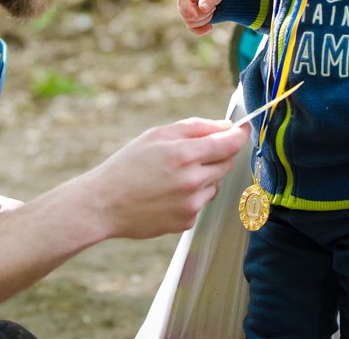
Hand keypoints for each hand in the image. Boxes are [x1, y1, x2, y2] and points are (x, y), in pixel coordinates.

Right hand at [81, 117, 250, 238]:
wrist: (104, 204)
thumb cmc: (128, 165)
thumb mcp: (157, 135)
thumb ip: (195, 127)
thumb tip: (225, 126)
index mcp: (185, 154)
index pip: (229, 143)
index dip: (240, 134)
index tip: (244, 129)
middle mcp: (192, 180)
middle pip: (227, 163)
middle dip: (220, 154)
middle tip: (196, 152)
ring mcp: (191, 204)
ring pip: (216, 184)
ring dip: (206, 176)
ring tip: (174, 176)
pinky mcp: (187, 221)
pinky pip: (201, 203)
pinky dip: (193, 196)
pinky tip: (168, 194)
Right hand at [177, 0, 225, 34]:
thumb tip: (203, 8)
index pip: (182, 0)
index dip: (187, 9)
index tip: (195, 16)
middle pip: (186, 14)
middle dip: (201, 14)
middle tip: (213, 7)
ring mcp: (187, 10)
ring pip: (190, 23)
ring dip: (204, 19)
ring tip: (213, 9)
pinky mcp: (193, 18)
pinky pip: (193, 28)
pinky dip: (201, 30)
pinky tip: (210, 27)